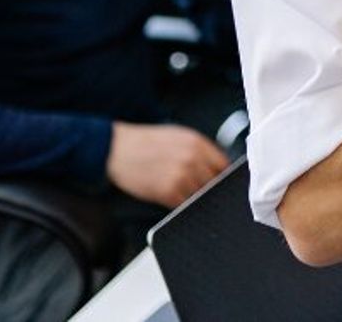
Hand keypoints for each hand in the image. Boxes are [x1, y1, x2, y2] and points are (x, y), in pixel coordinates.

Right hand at [106, 123, 228, 208]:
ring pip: (200, 195)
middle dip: (207, 187)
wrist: (118, 148)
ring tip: (181, 191)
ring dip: (193, 197)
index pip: (223, 165)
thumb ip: (200, 149)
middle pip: (214, 182)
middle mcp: (192, 159)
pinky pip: (183, 205)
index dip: (221, 175)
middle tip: (197, 188)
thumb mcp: (180, 136)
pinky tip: (172, 197)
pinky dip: (180, 204)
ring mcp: (181, 176)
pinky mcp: (167, 192)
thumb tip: (217, 165)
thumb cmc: (147, 142)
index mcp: (198, 143)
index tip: (218, 180)